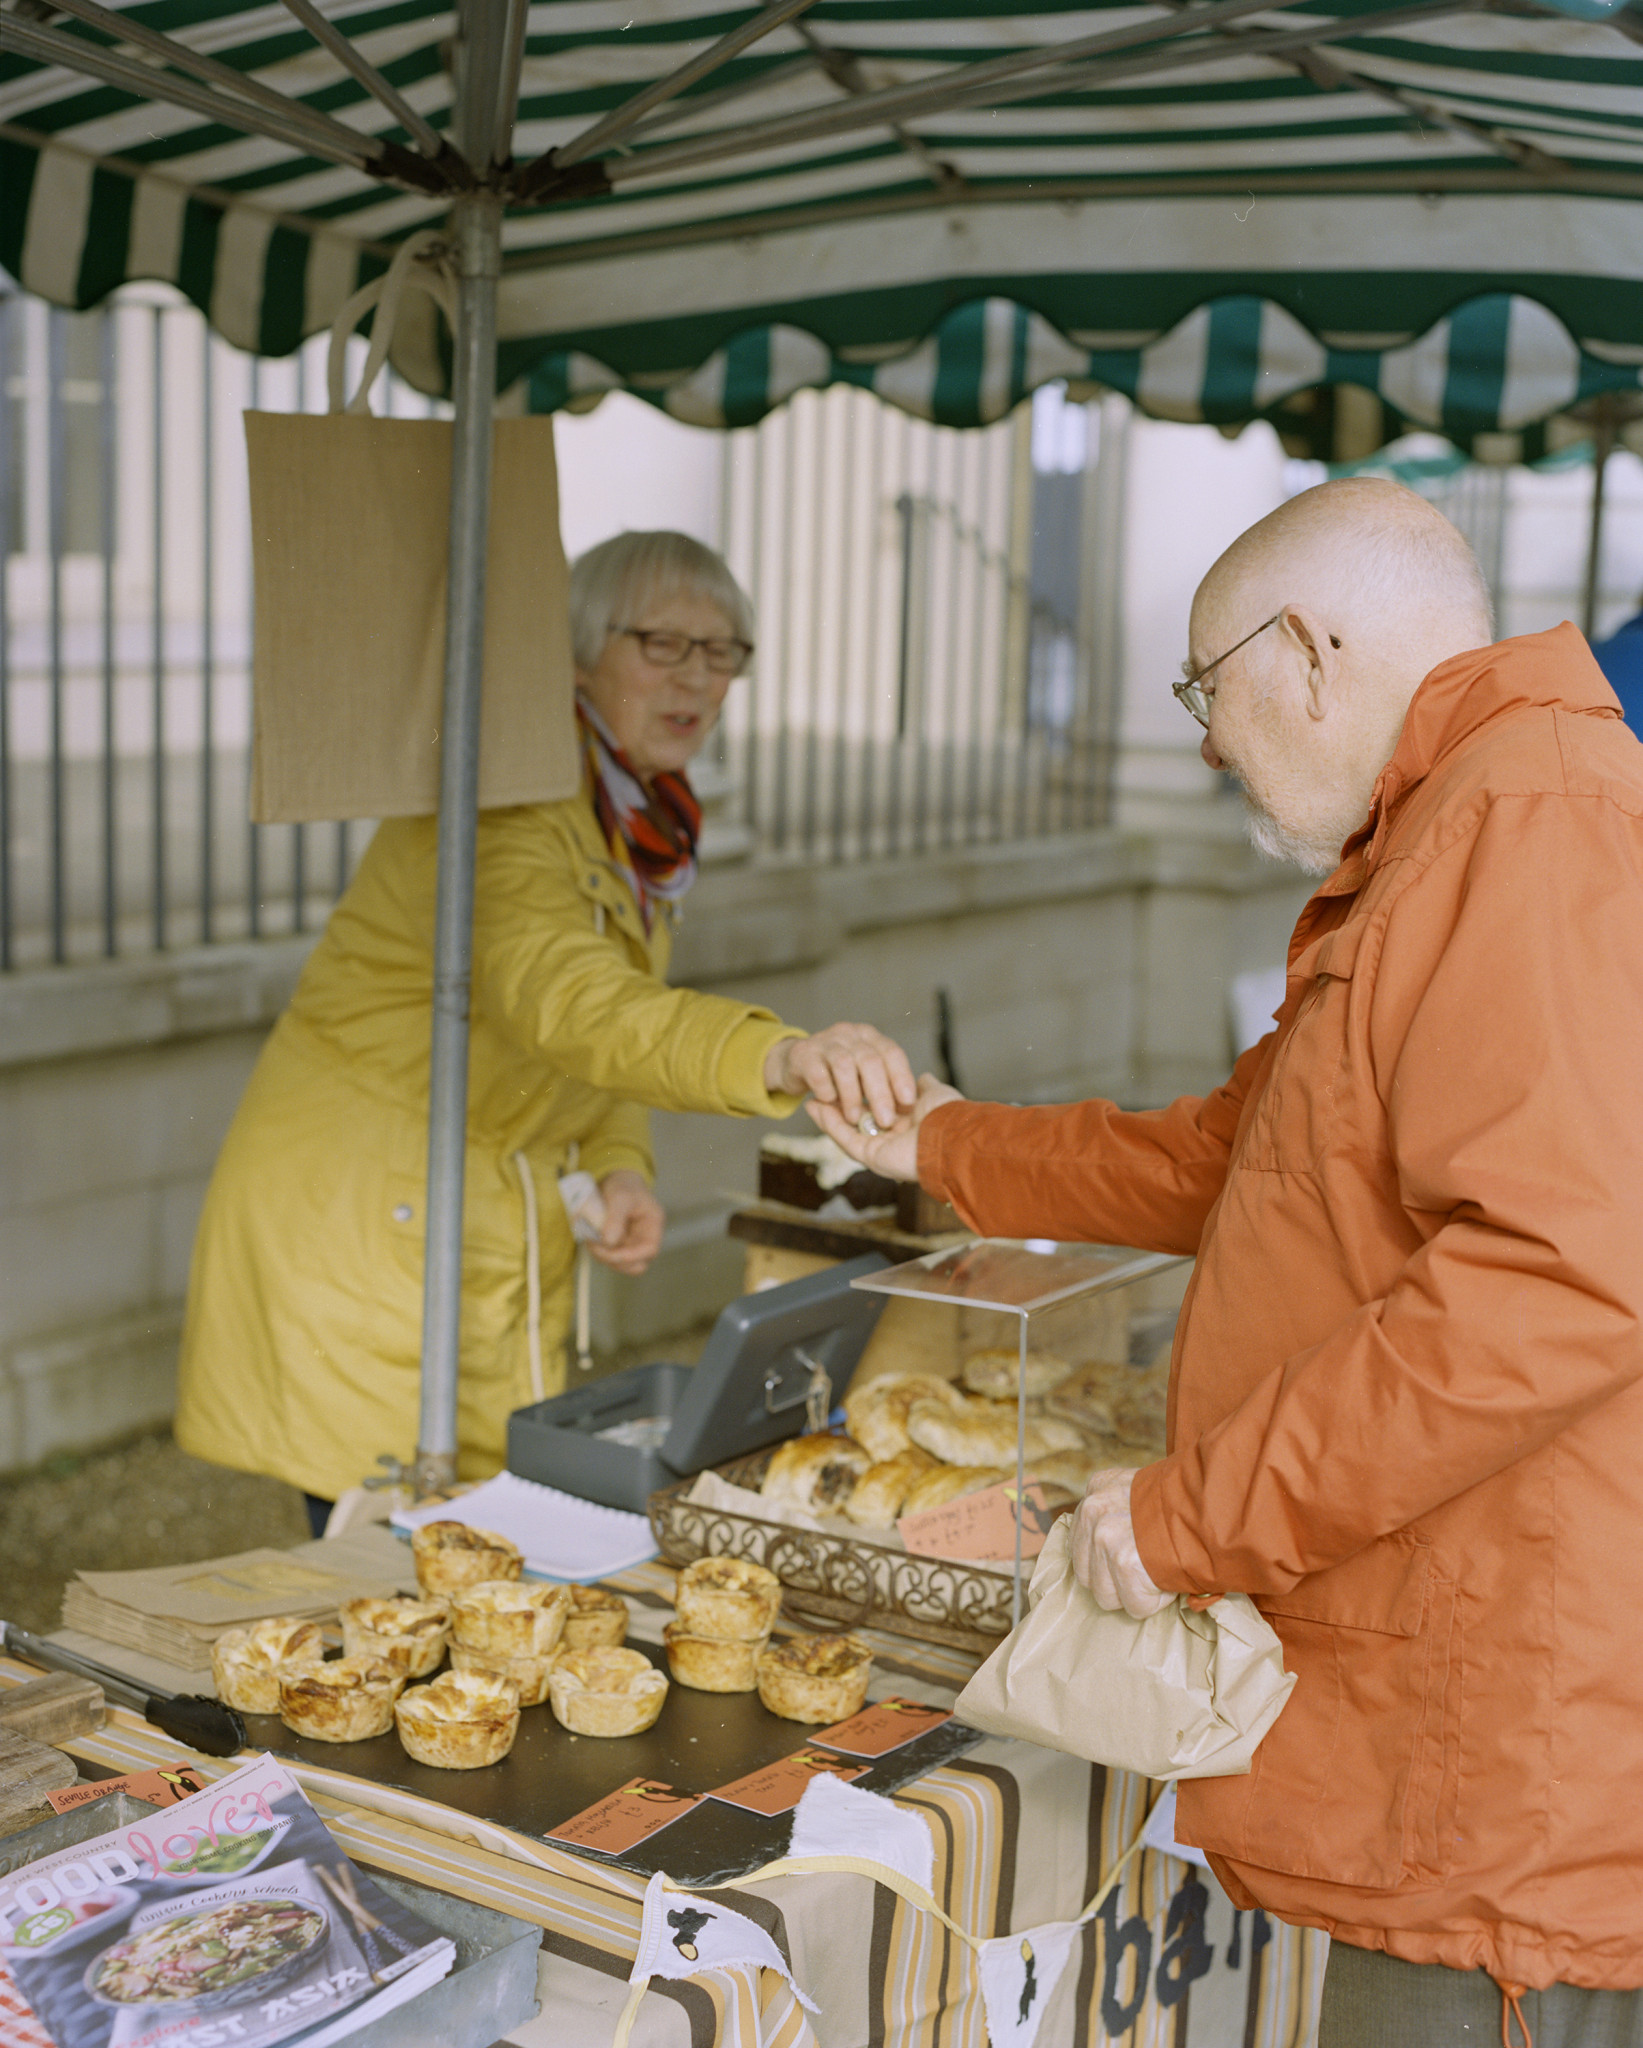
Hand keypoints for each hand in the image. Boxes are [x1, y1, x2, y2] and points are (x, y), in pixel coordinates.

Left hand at [589, 1170, 664, 1275]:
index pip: (649, 1250)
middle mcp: (645, 1238)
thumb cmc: (623, 1185)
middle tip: (594, 1246)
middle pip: (637, 1265)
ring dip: (603, 1256)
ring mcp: (632, 1244)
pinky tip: (589, 1238)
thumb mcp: (620, 1196)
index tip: (608, 1249)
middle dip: (615, 1260)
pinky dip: (598, 1251)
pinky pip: (609, 1256)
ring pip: (621, 1264)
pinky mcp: (618, 1245)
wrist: (615, 1180)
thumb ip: (616, 1218)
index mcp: (653, 1225)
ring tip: (589, 1238)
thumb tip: (609, 1241)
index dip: (630, 1256)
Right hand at [763, 1022, 916, 1129]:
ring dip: (852, 1095)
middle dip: (880, 1093)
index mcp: (870, 1037)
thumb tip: (913, 1102)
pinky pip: (817, 1073)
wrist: (795, 1064)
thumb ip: (887, 1081)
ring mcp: (825, 1042)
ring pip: (844, 1065)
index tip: (909, 1102)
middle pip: (870, 1060)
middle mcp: (850, 1034)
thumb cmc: (839, 1074)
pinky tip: (829, 1104)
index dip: (901, 1076)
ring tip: (855, 1119)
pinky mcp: (803, 1055)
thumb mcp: (866, 1070)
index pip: (891, 1052)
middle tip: (885, 1121)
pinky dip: (826, 1091)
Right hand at [805, 1071, 962, 1182]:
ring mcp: (880, 1148)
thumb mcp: (935, 1093)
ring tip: (811, 1098)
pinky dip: (828, 1123)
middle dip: (840, 1106)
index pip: (879, 1108)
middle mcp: (892, 1137)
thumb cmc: (948, 1116)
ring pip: (847, 1130)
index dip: (862, 1094)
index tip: (848, 1080)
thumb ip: (923, 1087)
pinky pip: (844, 1138)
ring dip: (828, 1115)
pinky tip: (813, 1106)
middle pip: (859, 1121)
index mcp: (908, 1124)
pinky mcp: (869, 1156)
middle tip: (822, 1091)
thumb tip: (922, 1076)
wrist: (952, 1138)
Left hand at [1069, 1468, 1172, 1618]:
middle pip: (1087, 1574)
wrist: (1213, 1507)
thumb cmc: (1186, 1506)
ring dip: (1135, 1593)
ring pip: (1106, 1596)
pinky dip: (1155, 1601)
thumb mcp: (1141, 1493)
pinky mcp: (1122, 1562)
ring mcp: (1104, 1536)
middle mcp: (1094, 1509)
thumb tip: (1105, 1558)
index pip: (1083, 1544)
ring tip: (1158, 1570)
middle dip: (1118, 1580)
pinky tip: (1167, 1576)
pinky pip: (1133, 1605)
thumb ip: (1117, 1514)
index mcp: (1097, 1487)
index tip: (1134, 1554)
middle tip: (1148, 1566)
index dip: (1111, 1558)